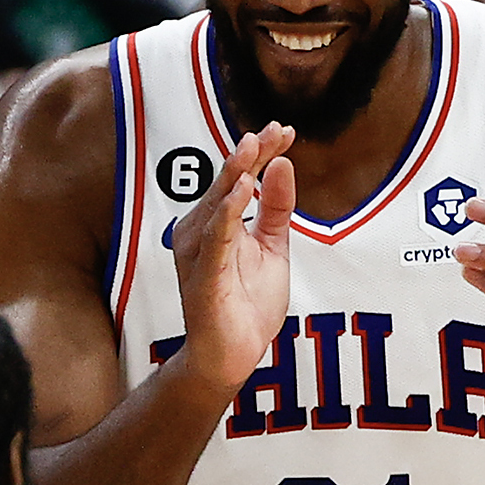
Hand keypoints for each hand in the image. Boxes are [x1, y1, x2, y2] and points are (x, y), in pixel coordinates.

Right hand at [169, 126, 296, 391]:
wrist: (232, 356)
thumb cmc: (247, 303)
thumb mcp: (273, 248)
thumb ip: (276, 208)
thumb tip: (283, 163)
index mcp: (216, 222)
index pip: (238, 178)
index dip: (260, 152)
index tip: (285, 130)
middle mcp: (200, 232)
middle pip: (226, 183)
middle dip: (250, 154)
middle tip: (274, 128)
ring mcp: (199, 253)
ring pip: (217, 204)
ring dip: (234, 173)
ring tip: (253, 146)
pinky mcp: (203, 276)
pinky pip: (215, 239)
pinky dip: (227, 213)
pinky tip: (242, 190)